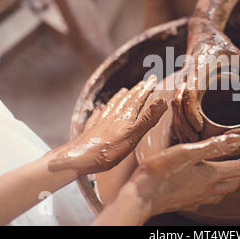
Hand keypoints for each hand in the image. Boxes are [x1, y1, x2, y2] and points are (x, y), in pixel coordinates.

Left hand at [48, 75, 167, 175]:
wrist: (77, 159)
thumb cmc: (106, 151)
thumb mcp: (133, 136)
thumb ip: (148, 119)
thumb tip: (162, 100)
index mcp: (125, 118)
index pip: (138, 100)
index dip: (146, 90)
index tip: (153, 79)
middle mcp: (113, 117)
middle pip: (126, 101)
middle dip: (135, 91)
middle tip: (142, 82)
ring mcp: (100, 123)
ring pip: (112, 106)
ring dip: (120, 98)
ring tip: (124, 91)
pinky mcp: (91, 132)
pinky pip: (97, 117)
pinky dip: (101, 110)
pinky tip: (99, 110)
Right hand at [125, 134, 239, 215]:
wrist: (140, 197)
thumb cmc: (160, 172)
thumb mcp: (186, 151)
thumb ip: (213, 145)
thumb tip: (238, 140)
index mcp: (211, 175)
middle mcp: (209, 189)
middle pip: (236, 181)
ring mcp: (199, 198)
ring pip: (225, 191)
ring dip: (234, 181)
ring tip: (234, 171)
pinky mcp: (188, 203)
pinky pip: (211, 198)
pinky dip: (218, 190)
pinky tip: (210, 186)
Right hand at [172, 17, 239, 142]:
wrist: (202, 34)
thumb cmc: (220, 45)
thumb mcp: (236, 55)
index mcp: (198, 71)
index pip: (188, 93)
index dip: (192, 112)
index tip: (199, 127)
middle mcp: (186, 77)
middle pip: (177, 104)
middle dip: (183, 123)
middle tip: (195, 140)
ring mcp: (181, 81)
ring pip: (173, 106)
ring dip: (179, 123)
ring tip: (191, 140)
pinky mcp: (181, 85)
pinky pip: (175, 104)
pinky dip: (178, 119)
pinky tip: (186, 132)